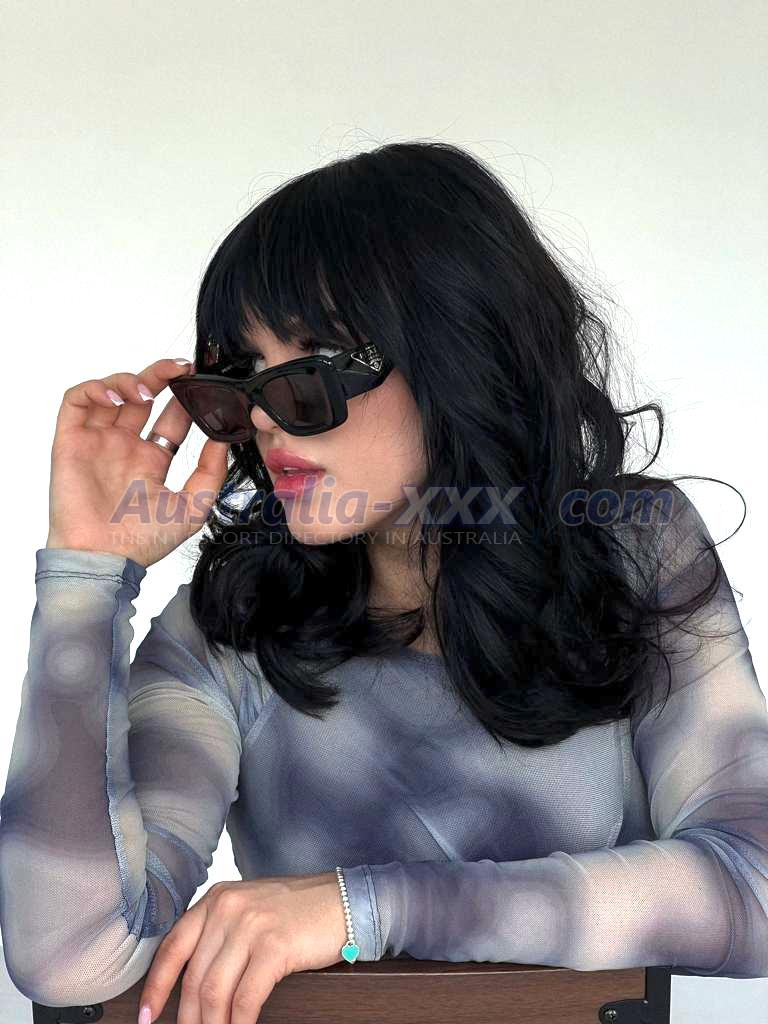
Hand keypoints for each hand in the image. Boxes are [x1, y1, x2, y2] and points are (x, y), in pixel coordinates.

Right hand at [46, 358, 229, 567]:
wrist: (103, 558)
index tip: (204, 385)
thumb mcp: (193, 507)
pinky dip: (96, 388)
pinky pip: (77, 402)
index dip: (187, 399)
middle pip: (144, 398)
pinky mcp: (72, 441)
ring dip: (131, 380)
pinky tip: (118, 397)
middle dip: (162, 377)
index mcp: (152, 461)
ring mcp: (99, 442)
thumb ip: (212, 472)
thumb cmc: (144, 541)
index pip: (173, 419)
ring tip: (147, 390)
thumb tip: (226, 438)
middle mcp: (125, 447)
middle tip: (182, 369)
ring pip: (112, 393)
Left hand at [137, 873, 348, 1023]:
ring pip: (214, 991)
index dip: (156, 987)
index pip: (172, 947)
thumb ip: (220, 932)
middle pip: (194, 978)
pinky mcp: (274, 945)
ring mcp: (251, 925)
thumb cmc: (297, 910)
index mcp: (216, 899)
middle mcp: (227, 907)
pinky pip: (245, 998)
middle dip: (188, 1019)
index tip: (147, 1017)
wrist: (343, 899)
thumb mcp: (249, 909)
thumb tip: (193, 983)